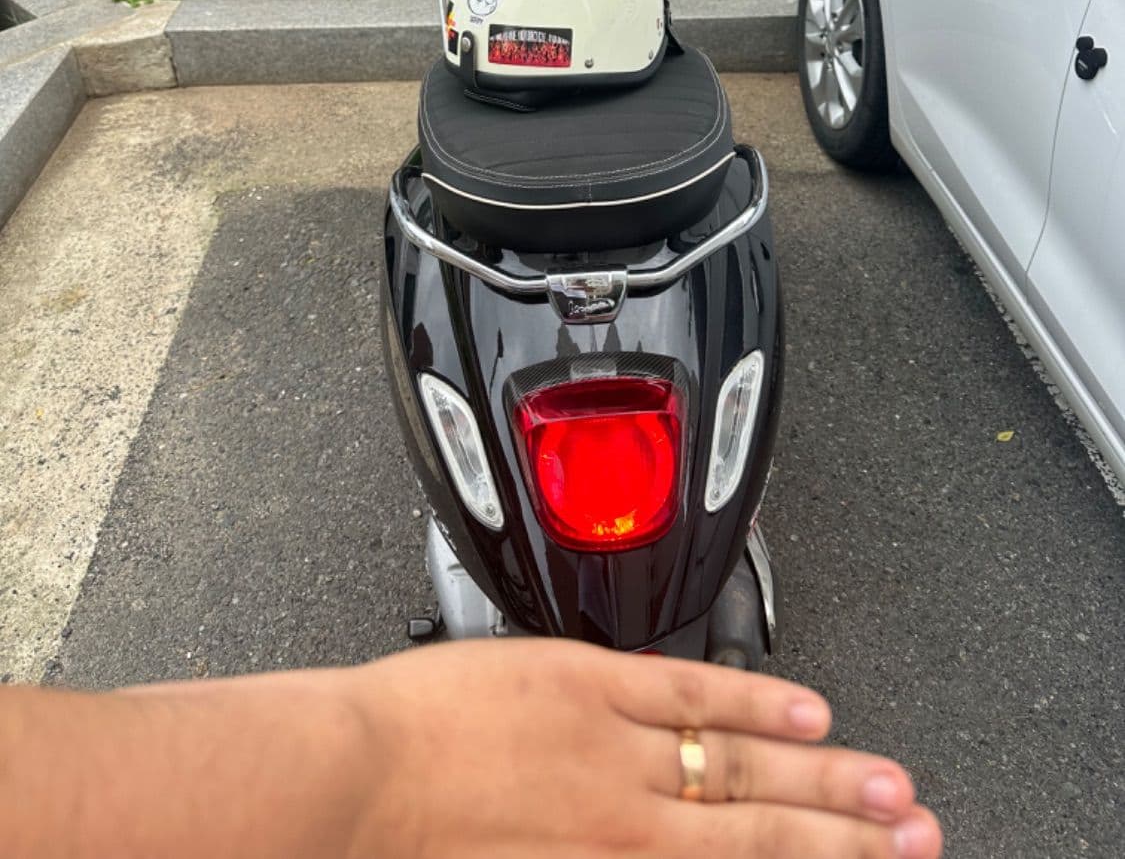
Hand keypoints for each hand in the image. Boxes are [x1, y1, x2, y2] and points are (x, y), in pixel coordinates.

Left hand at [346, 638, 942, 858]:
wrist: (347, 789)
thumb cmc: (410, 853)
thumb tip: (667, 850)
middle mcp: (632, 830)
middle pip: (768, 832)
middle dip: (850, 840)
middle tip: (918, 838)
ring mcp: (616, 751)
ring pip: (747, 763)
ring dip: (829, 775)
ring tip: (892, 785)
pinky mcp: (588, 684)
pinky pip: (691, 690)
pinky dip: (755, 697)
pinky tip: (804, 705)